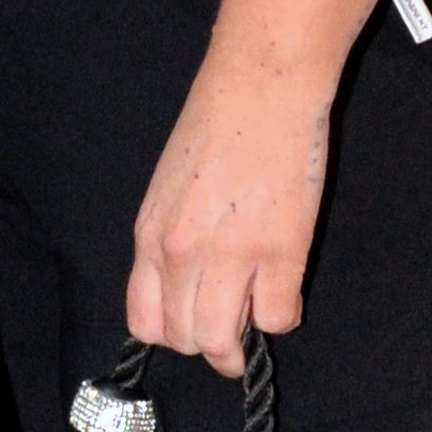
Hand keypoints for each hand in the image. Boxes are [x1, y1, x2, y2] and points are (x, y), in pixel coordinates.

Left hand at [128, 45, 330, 370]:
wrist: (261, 85)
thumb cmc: (216, 124)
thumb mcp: (168, 187)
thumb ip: (171, 237)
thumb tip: (186, 285)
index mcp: (150, 235)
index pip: (145, 321)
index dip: (172, 334)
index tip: (192, 327)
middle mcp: (182, 254)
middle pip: (185, 339)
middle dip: (210, 346)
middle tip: (233, 329)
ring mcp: (230, 256)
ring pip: (223, 341)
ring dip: (242, 346)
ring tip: (257, 323)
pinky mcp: (280, 251)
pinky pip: (278, 318)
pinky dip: (283, 316)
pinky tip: (286, 292)